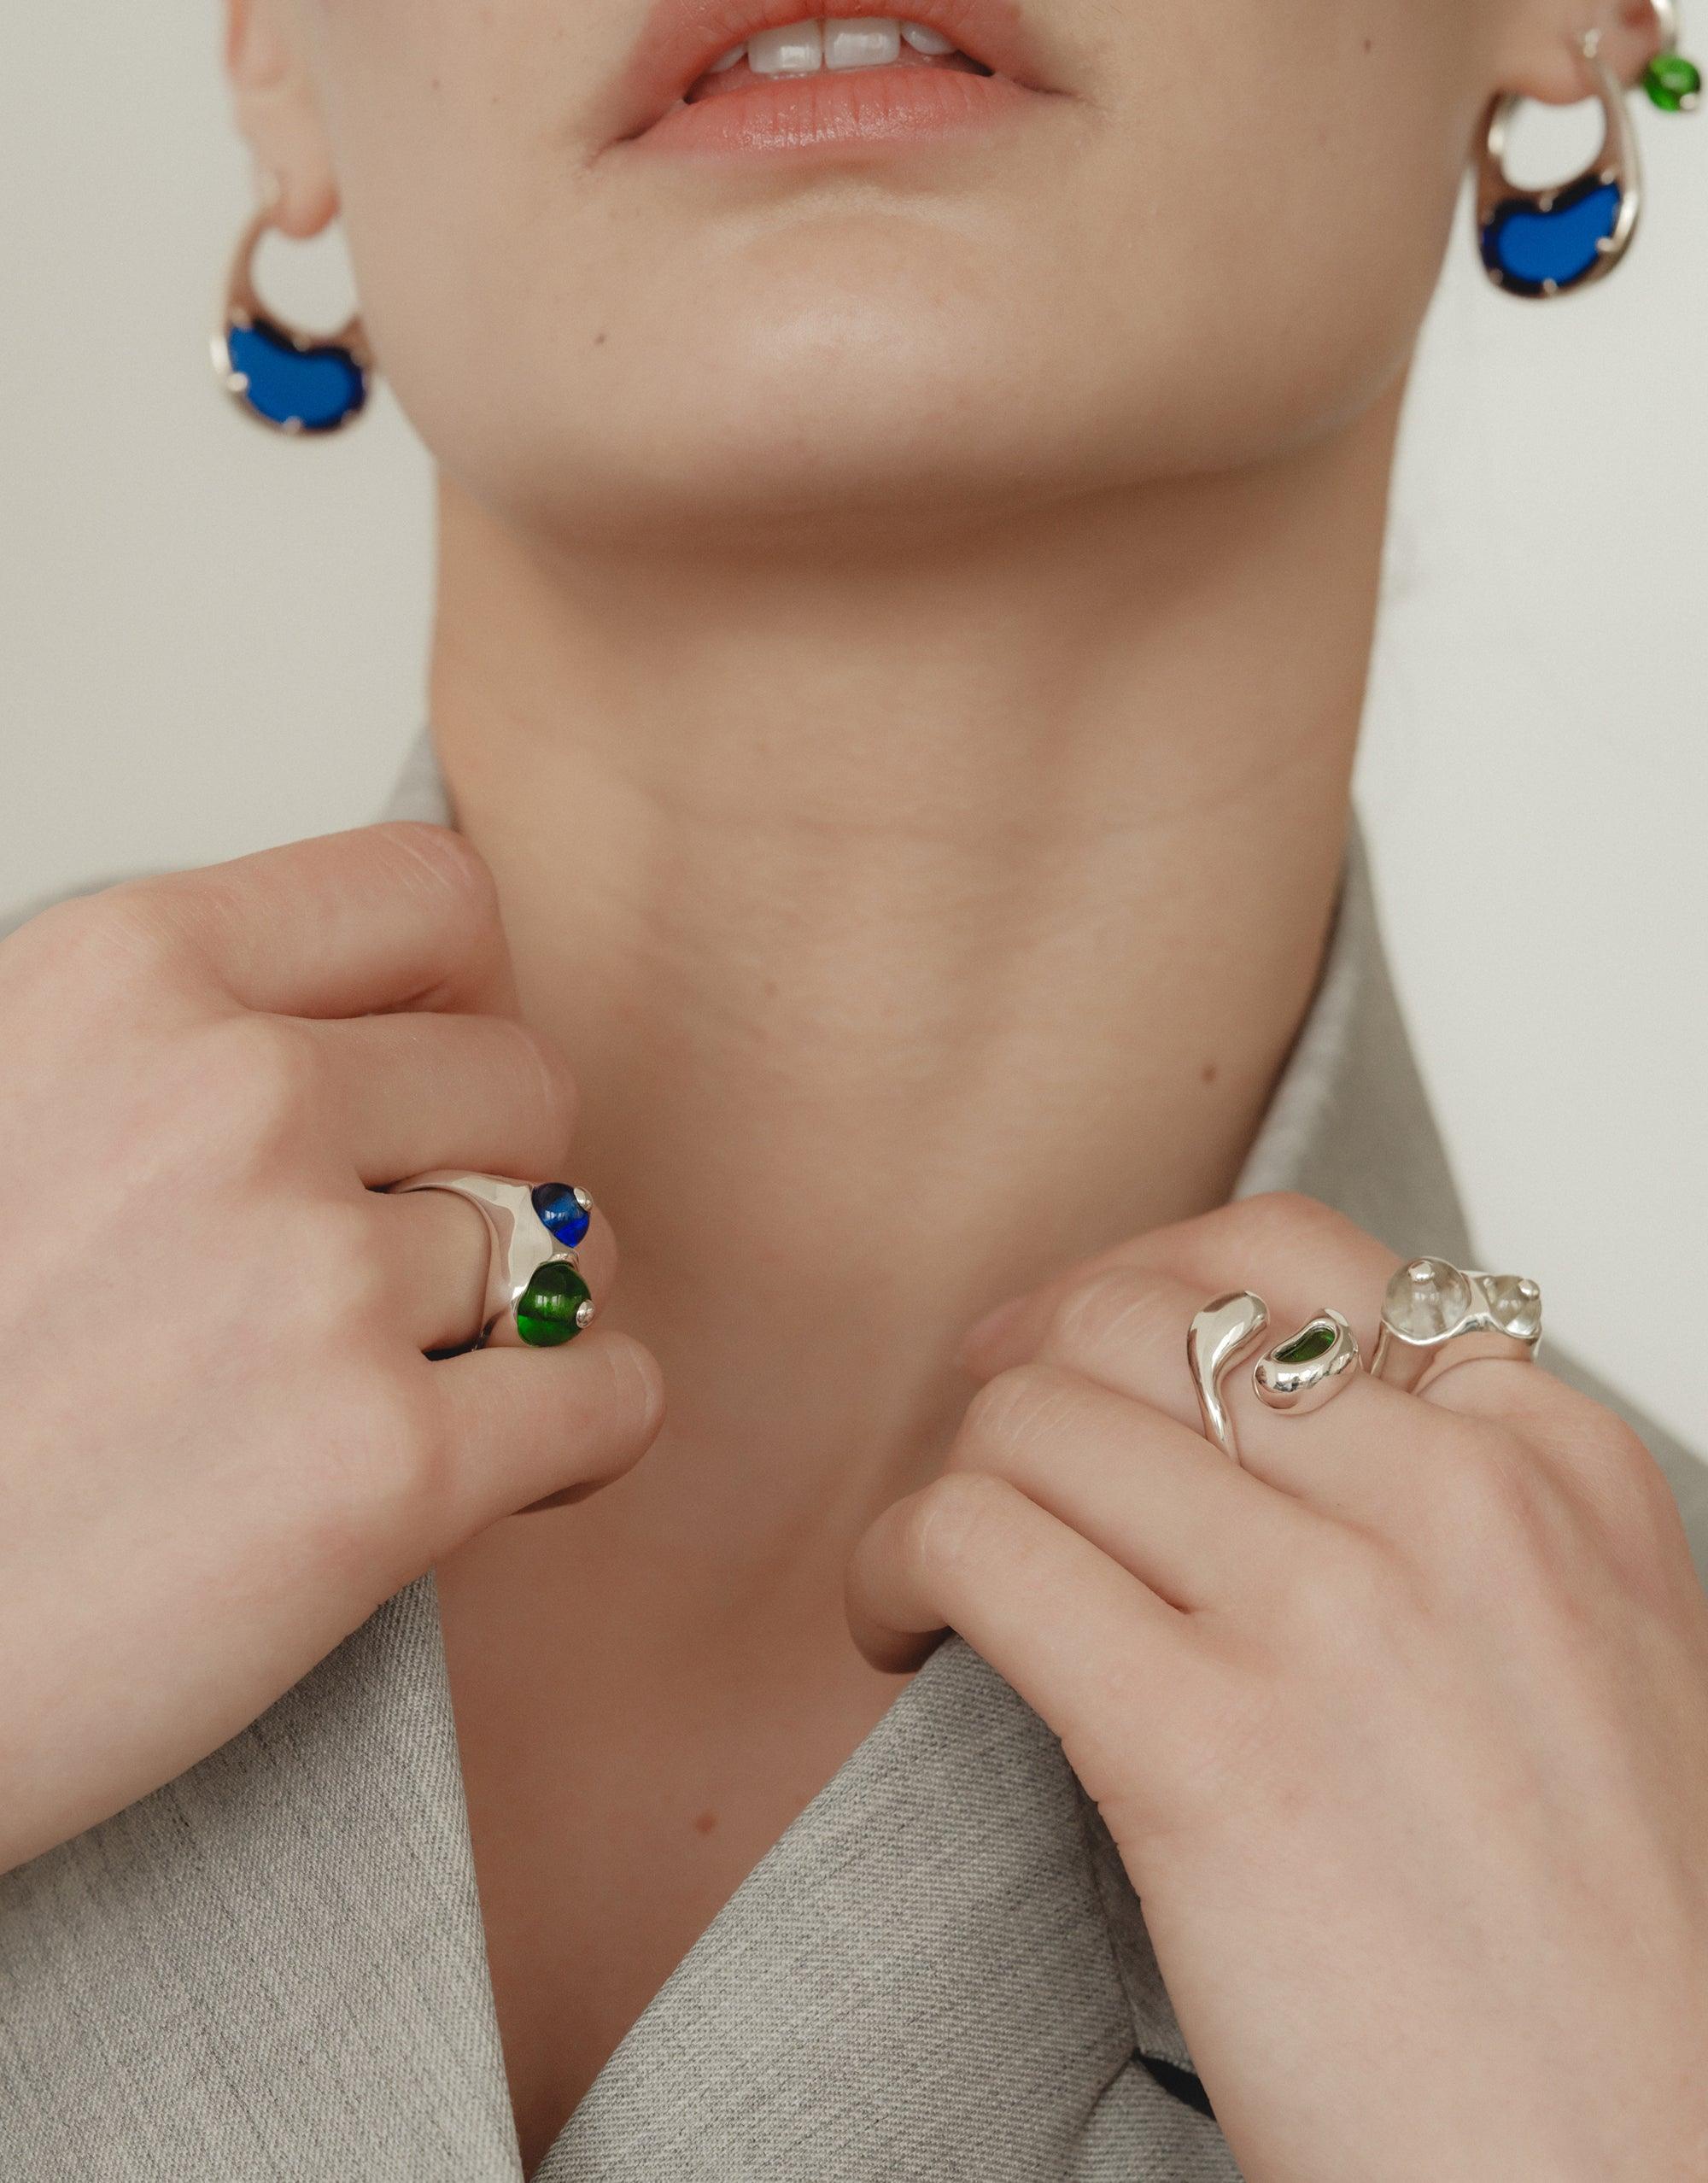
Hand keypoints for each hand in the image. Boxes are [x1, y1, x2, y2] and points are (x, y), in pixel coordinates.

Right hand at [0, 823, 663, 1873]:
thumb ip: (175, 1042)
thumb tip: (382, 1037)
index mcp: (121, 974)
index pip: (430, 899)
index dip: (459, 1001)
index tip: (428, 1090)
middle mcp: (230, 1099)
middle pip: (527, 1081)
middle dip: (496, 1176)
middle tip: (400, 1273)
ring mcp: (314, 1283)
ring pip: (570, 1248)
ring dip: (520, 1323)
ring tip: (401, 1390)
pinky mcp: (378, 1473)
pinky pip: (609, 1396)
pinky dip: (578, 1439)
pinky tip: (490, 1473)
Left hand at [848, 1192, 1707, 2180]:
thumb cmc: (1605, 1962)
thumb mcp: (1588, 1659)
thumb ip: (1450, 1515)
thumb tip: (1233, 1424)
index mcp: (1556, 1466)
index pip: (1289, 1254)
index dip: (1135, 1285)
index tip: (1066, 1359)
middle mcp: (1457, 1504)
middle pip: (1133, 1318)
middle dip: (1025, 1376)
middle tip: (991, 1467)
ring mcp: (1337, 1615)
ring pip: (1035, 1413)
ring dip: (952, 1482)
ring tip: (946, 1579)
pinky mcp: (1209, 1752)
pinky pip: (976, 1542)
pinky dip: (895, 1567)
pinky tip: (905, 1633)